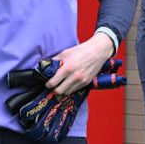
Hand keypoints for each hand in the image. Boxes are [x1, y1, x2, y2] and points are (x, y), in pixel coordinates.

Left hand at [5, 58, 124, 143]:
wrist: (98, 52)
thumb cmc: (81, 50)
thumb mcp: (65, 53)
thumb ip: (55, 61)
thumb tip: (46, 66)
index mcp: (67, 68)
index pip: (53, 83)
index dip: (48, 84)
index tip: (47, 82)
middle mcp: (74, 76)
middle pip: (59, 91)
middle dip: (54, 89)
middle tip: (53, 85)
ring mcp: (81, 81)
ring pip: (67, 92)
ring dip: (62, 90)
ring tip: (61, 85)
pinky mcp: (87, 83)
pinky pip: (75, 90)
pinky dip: (70, 88)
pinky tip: (69, 83)